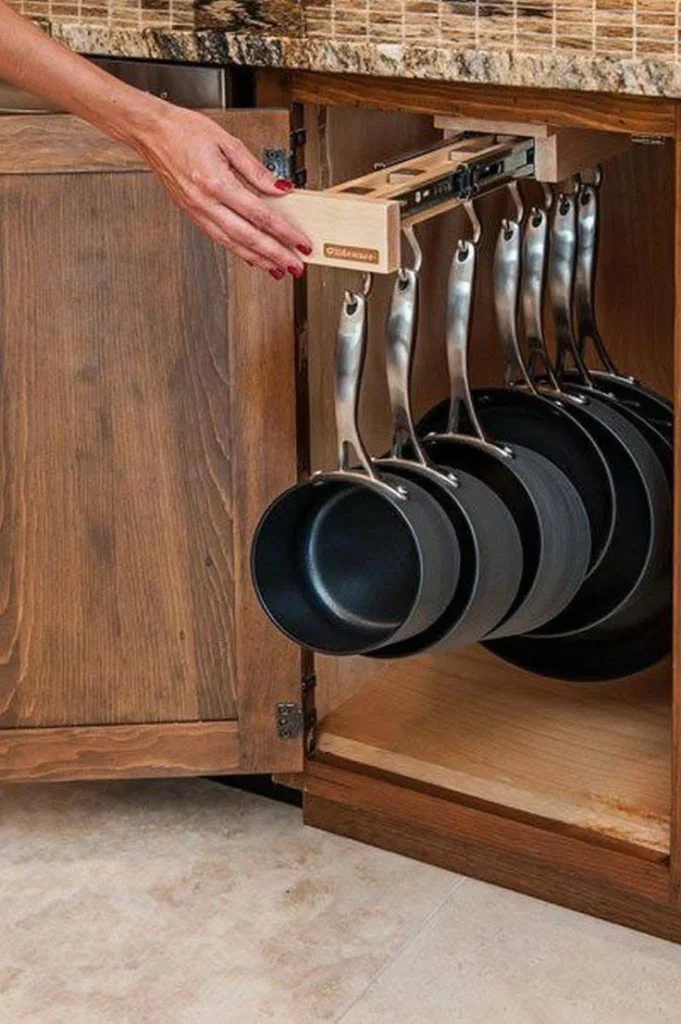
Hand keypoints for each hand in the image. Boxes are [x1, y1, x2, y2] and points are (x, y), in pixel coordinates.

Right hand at [133, 104, 311, 277]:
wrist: (152, 133)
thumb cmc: (184, 131)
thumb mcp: (227, 142)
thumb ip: (256, 170)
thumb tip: (280, 188)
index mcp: (216, 182)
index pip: (259, 214)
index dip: (283, 232)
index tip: (300, 242)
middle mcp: (205, 203)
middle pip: (248, 237)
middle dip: (275, 255)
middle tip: (295, 267)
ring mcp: (198, 212)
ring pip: (233, 244)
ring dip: (259, 260)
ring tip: (279, 270)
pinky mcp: (193, 215)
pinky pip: (220, 239)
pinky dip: (240, 251)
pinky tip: (253, 258)